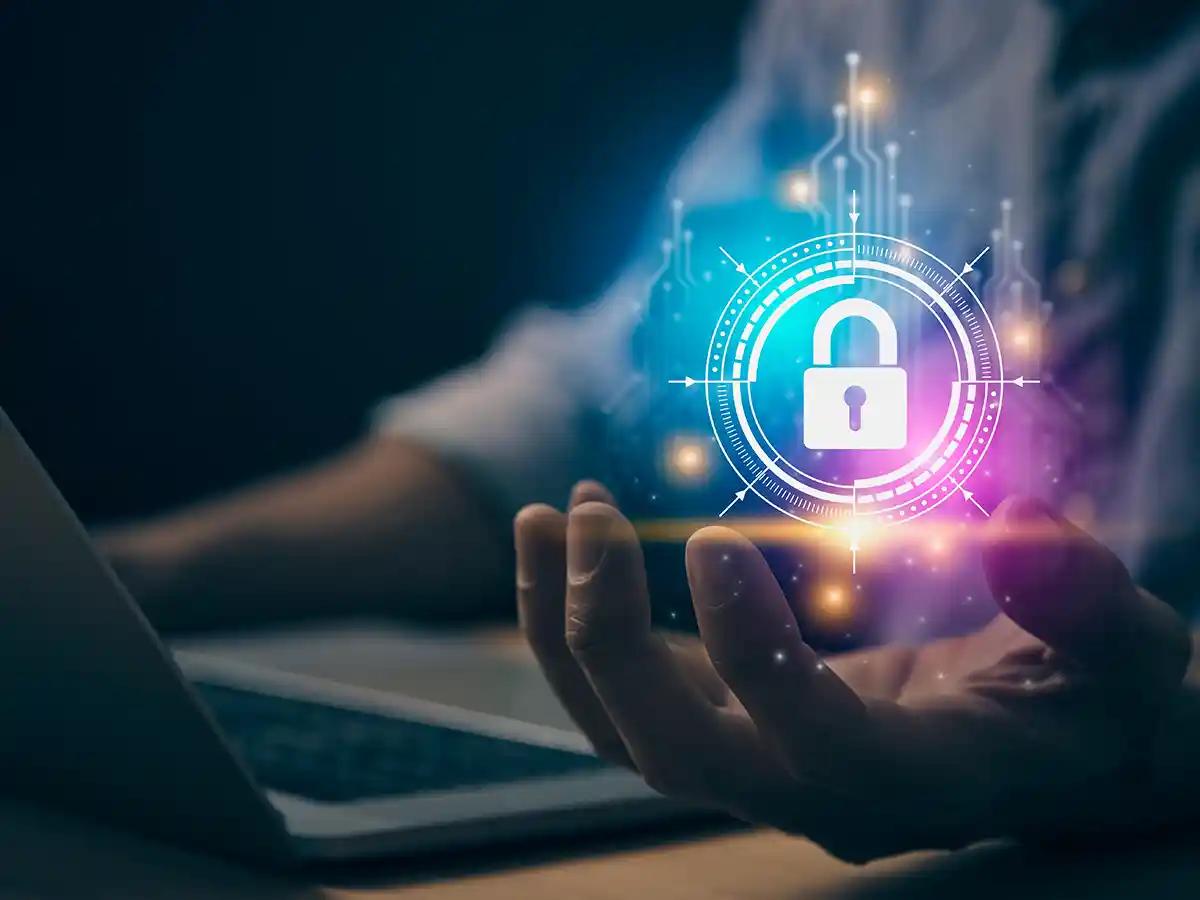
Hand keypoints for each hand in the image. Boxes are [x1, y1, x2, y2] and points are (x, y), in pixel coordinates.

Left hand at [514, 486, 1192, 861]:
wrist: (1056, 745)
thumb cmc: (1100, 698)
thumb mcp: (1130, 649)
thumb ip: (1089, 603)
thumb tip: (1025, 533)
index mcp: (922, 777)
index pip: (814, 745)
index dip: (752, 653)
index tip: (712, 539)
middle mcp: (822, 795)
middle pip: (676, 755)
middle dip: (609, 640)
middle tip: (584, 514)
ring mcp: (767, 771)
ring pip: (626, 734)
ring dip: (566, 631)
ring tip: (544, 518)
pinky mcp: (739, 732)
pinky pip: (630, 702)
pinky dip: (583, 630)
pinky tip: (568, 546)